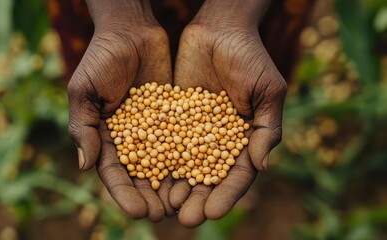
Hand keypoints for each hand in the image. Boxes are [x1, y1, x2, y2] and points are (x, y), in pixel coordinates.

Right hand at [67, 0, 174, 221]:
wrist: (131, 30)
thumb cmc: (101, 58)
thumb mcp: (84, 90)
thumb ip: (82, 127)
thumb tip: (84, 166)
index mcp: (105, 137)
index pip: (114, 173)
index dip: (124, 193)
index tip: (138, 211)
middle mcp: (132, 138)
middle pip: (141, 175)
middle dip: (151, 197)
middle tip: (164, 216)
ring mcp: (155, 129)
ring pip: (165, 163)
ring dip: (173, 185)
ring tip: (183, 205)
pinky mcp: (176, 116)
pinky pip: (184, 140)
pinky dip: (191, 158)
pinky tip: (202, 174)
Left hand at [170, 0, 286, 226]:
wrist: (220, 29)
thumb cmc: (251, 58)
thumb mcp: (268, 91)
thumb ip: (267, 129)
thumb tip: (261, 166)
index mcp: (244, 139)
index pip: (237, 174)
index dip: (226, 195)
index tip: (212, 212)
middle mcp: (218, 140)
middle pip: (208, 177)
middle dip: (197, 198)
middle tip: (185, 219)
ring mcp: (195, 130)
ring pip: (184, 165)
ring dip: (176, 187)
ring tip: (165, 207)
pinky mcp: (174, 117)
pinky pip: (165, 141)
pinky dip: (158, 159)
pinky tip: (148, 176)